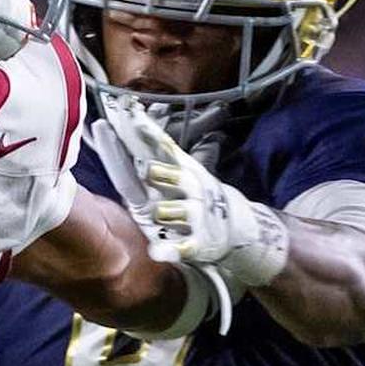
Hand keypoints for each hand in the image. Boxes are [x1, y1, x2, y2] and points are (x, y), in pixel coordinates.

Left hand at [99, 100, 288, 287]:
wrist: (234, 227)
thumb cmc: (193, 195)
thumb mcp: (180, 170)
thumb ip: (155, 150)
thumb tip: (132, 117)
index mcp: (182, 170)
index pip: (159, 147)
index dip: (145, 132)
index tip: (130, 113)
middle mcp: (189, 189)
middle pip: (165, 175)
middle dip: (155, 172)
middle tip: (148, 171)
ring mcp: (194, 216)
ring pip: (164, 211)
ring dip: (159, 214)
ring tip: (163, 217)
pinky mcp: (196, 243)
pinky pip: (179, 247)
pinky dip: (168, 250)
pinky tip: (156, 252)